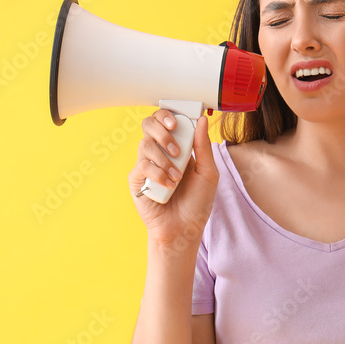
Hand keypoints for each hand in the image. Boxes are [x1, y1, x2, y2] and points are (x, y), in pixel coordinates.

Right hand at [128, 111, 217, 251]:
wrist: (184, 228)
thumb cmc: (197, 203)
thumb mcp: (208, 173)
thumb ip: (203, 147)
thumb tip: (200, 120)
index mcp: (177, 147)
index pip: (166, 121)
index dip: (168, 115)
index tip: (177, 121)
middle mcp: (159, 153)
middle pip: (149, 125)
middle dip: (162, 131)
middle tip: (176, 149)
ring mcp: (146, 165)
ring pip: (145, 144)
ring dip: (164, 159)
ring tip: (177, 178)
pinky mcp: (136, 179)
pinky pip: (142, 166)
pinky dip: (157, 174)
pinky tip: (168, 186)